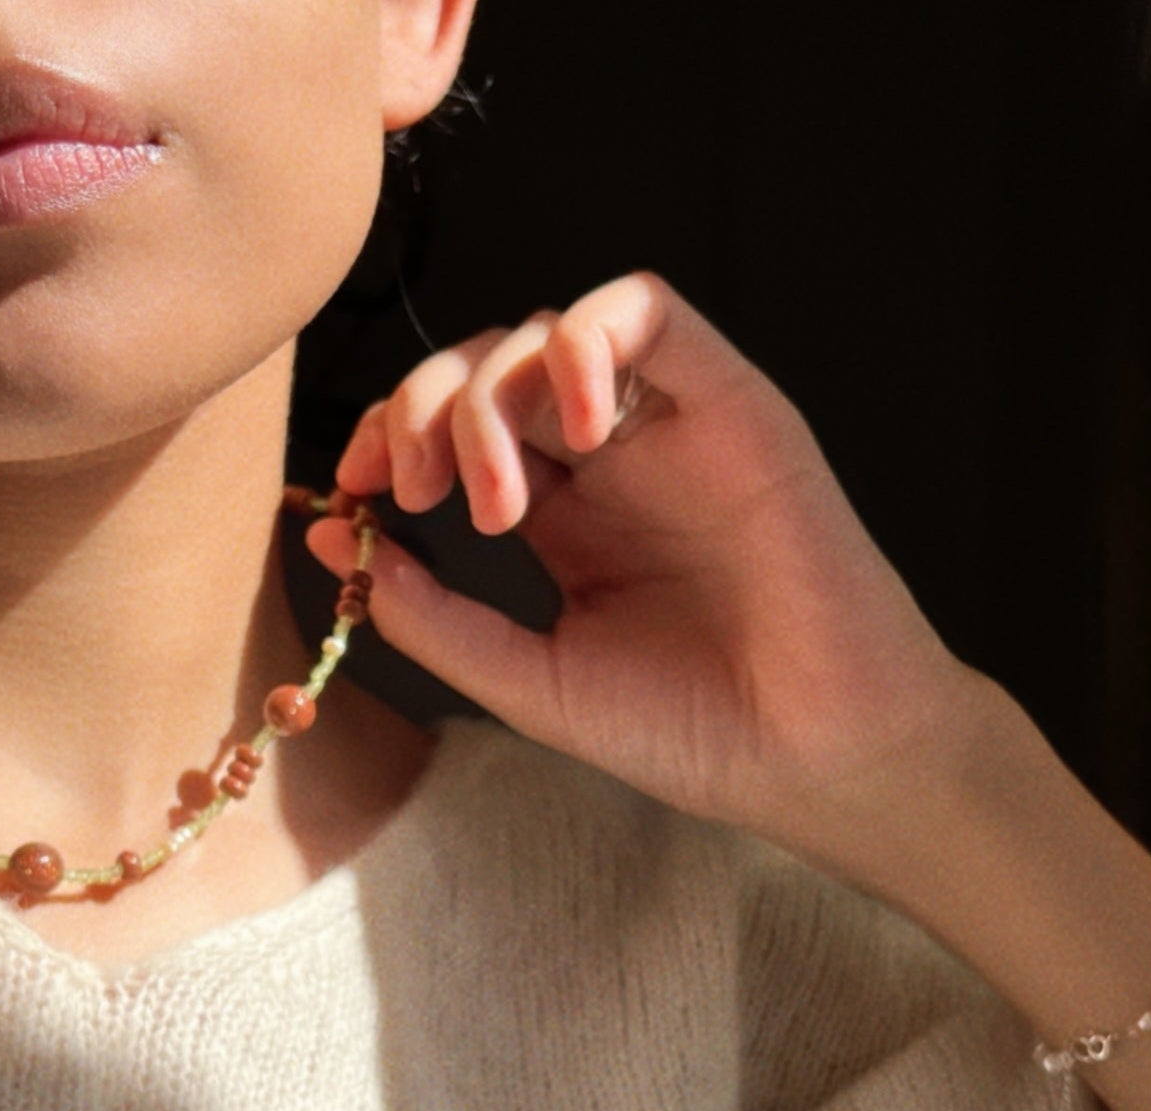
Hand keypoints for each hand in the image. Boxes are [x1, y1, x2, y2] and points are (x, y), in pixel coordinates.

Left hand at [308, 273, 990, 874]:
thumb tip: (336, 537)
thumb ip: (438, 616)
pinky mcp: (735, 404)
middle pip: (492, 364)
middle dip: (422, 407)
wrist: (815, 757)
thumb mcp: (532, 680)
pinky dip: (586, 346)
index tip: (351, 490)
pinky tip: (575, 433)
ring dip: (491, 390)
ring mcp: (672, 428)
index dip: (392, 435)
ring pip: (554, 330)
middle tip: (411, 489)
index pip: (457, 427)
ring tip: (498, 500)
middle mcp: (614, 460)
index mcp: (567, 516)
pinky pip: (651, 312)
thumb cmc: (690, 728)